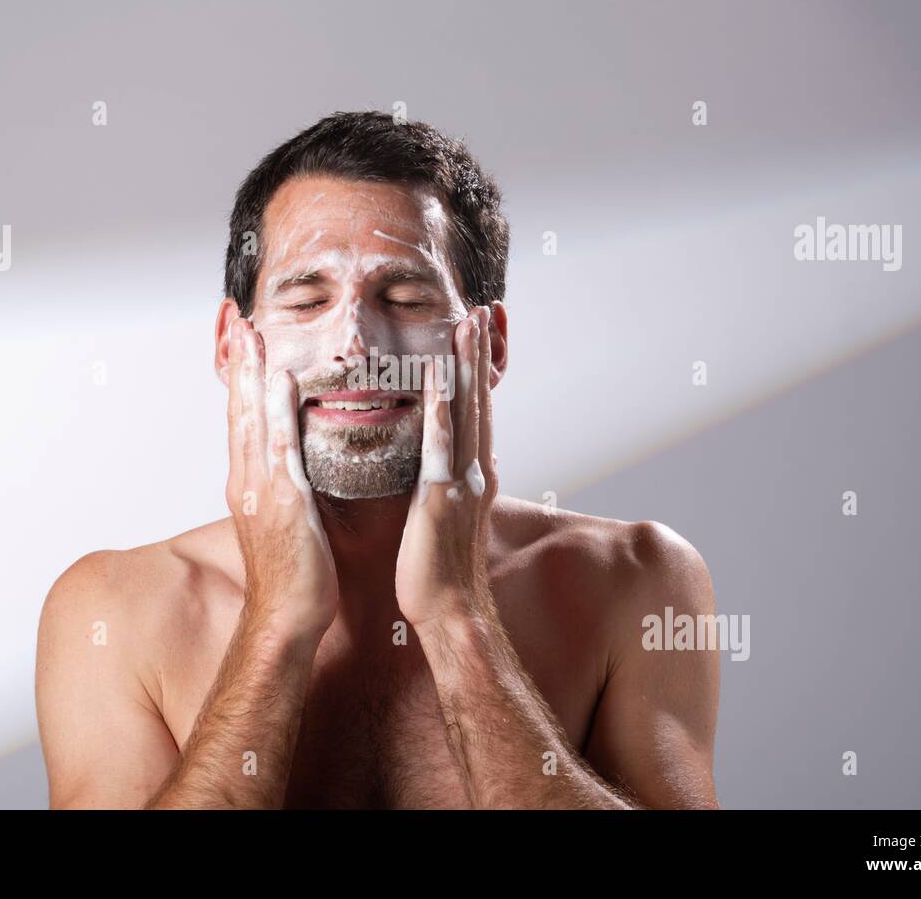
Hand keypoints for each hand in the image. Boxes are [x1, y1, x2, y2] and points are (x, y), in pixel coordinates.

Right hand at [224, 318, 337, 643]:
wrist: (286, 618)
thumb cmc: (295, 577)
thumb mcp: (287, 523)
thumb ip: (287, 490)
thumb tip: (296, 471)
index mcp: (251, 486)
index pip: (243, 422)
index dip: (243, 382)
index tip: (244, 345)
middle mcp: (248, 482)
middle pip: (240, 411)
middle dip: (240, 365)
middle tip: (239, 321)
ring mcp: (261, 490)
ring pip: (253, 420)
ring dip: (252, 374)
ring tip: (252, 333)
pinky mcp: (282, 502)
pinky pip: (281, 446)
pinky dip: (278, 411)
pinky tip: (282, 380)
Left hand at [395, 306, 498, 629]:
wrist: (448, 611)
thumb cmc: (438, 570)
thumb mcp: (444, 515)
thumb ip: (444, 483)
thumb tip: (442, 465)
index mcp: (471, 474)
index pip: (477, 411)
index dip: (478, 370)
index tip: (479, 332)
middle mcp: (474, 471)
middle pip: (480, 401)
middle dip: (481, 354)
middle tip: (482, 309)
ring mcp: (462, 482)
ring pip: (468, 413)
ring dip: (468, 366)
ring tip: (468, 324)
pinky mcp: (442, 498)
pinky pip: (441, 447)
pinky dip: (444, 411)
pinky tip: (441, 381)